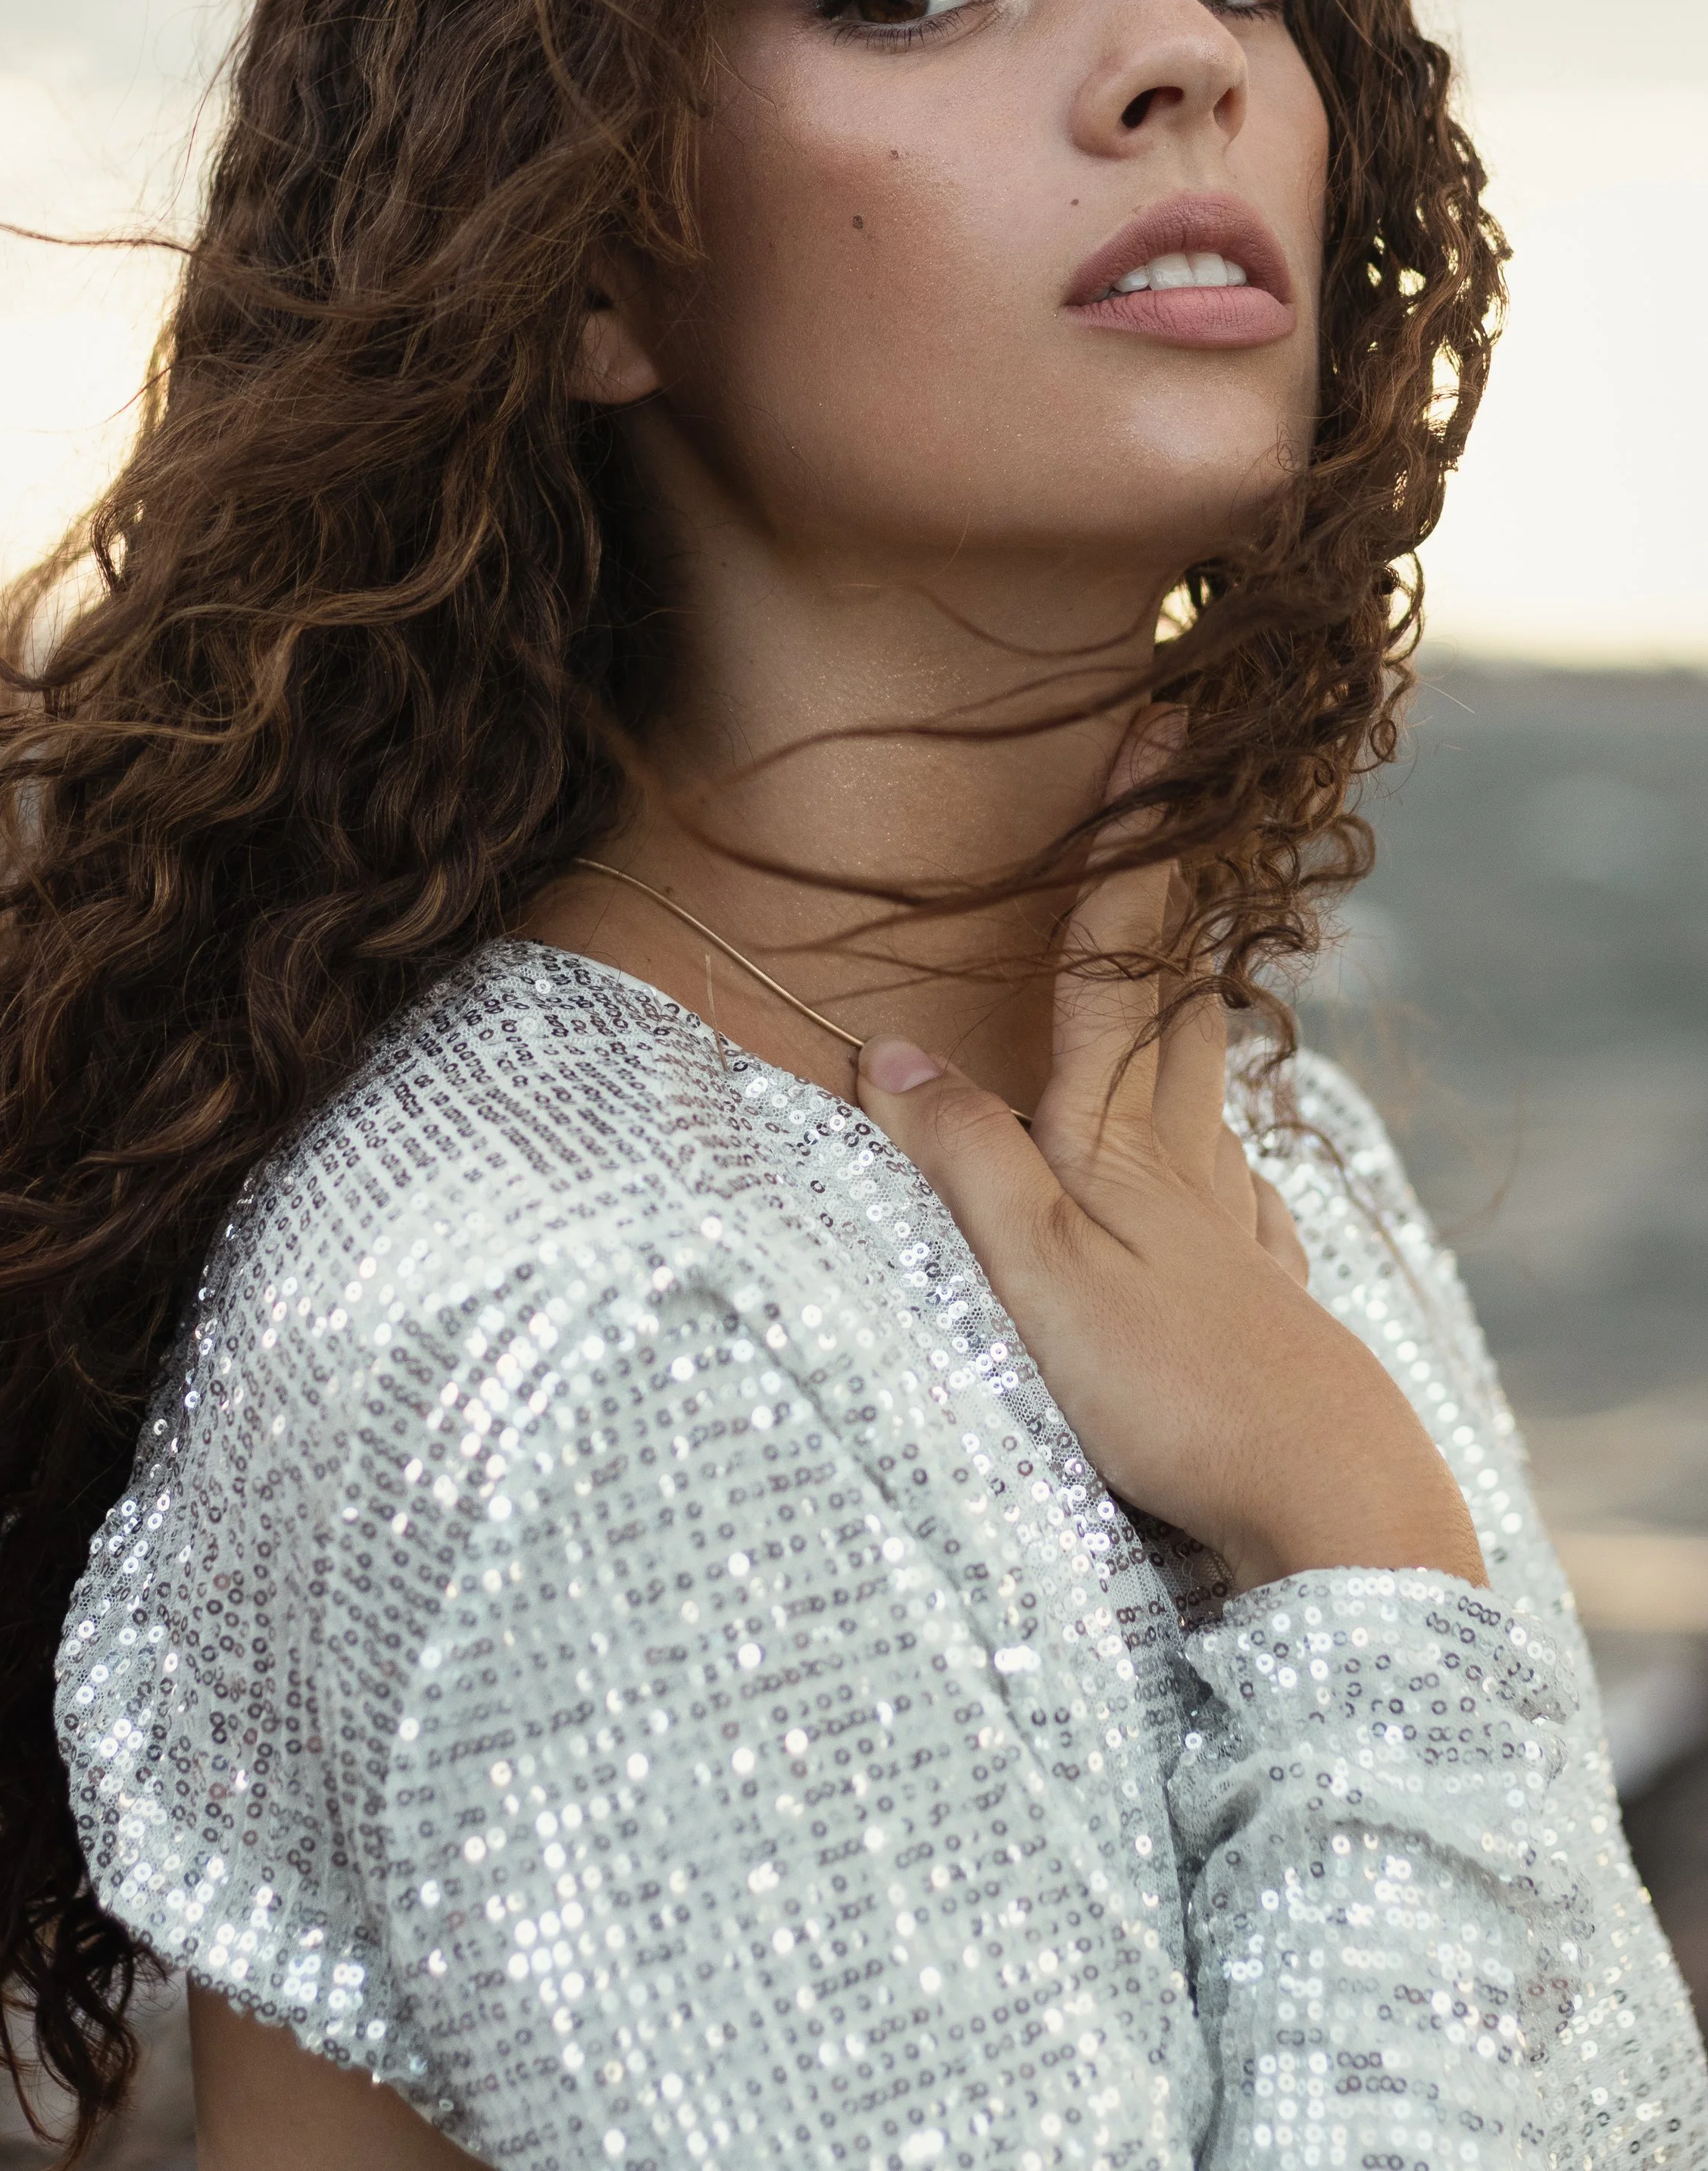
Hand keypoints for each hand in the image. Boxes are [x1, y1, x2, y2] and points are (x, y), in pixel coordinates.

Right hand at [856, 723, 1484, 1598]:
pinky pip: (1238, 1173)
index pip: (1116, 958)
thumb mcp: (1035, 1278)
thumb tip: (888, 1048)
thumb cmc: (1170, 1390)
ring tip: (1191, 956)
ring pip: (1212, 1077)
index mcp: (1121, 1136)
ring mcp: (1235, 1218)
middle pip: (1177, 993)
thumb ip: (966, 1159)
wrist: (1331, 1495)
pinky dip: (1224, 1132)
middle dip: (1175, 886)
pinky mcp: (1263, 1285)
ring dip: (1196, 999)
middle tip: (1187, 788)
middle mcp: (1189, 1154)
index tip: (1152, 725)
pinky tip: (1234, 1160)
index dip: (1128, 841)